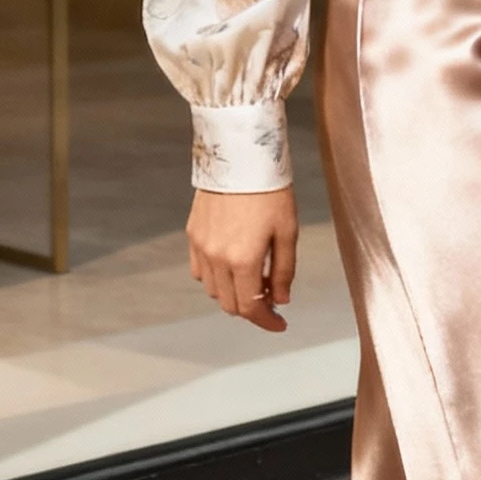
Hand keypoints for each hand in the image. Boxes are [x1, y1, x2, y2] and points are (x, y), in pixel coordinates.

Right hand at [187, 184, 297, 331]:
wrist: (241, 156)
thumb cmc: (269, 190)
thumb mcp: (287, 232)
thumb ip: (284, 271)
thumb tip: (280, 300)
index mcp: (243, 260)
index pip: (251, 308)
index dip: (266, 322)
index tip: (279, 324)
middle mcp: (217, 258)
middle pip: (230, 304)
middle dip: (252, 310)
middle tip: (271, 299)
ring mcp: (201, 246)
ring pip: (213, 290)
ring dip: (233, 294)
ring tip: (255, 279)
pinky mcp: (193, 234)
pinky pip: (199, 270)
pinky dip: (216, 278)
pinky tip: (232, 265)